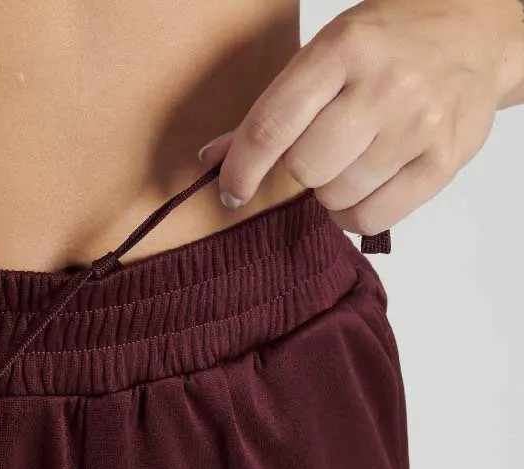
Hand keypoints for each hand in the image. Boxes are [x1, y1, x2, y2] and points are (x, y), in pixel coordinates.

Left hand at [196, 0, 523, 239]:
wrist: (473, 32)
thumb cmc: (386, 47)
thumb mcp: (324, 56)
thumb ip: (270, 112)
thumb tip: (212, 161)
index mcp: (343, 50)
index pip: (272, 127)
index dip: (242, 170)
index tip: (232, 192)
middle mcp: (385, 84)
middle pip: (304, 169)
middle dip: (298, 174)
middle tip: (314, 159)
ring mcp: (419, 123)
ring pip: (336, 198)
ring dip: (329, 194)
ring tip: (347, 166)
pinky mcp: (444, 159)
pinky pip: (372, 219)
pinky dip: (356, 215)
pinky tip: (365, 188)